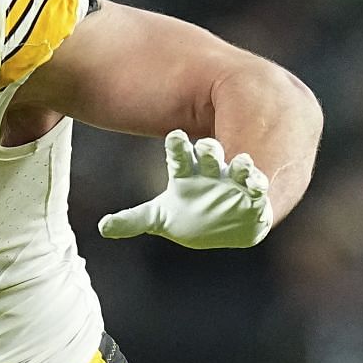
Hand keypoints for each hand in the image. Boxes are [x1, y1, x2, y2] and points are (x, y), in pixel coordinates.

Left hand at [99, 130, 270, 249]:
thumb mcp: (160, 218)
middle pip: (209, 155)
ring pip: (237, 167)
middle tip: (206, 145)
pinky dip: (259, 184)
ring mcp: (234, 182)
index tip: (175, 135)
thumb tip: (102, 227)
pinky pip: (258, 187)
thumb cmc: (190, 216)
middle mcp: (211, 173)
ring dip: (240, 164)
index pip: (179, 156)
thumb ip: (133, 220)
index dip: (177, 146)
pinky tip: (258, 182)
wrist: (222, 227)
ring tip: (241, 161)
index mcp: (187, 174)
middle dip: (208, 149)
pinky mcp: (254, 196)